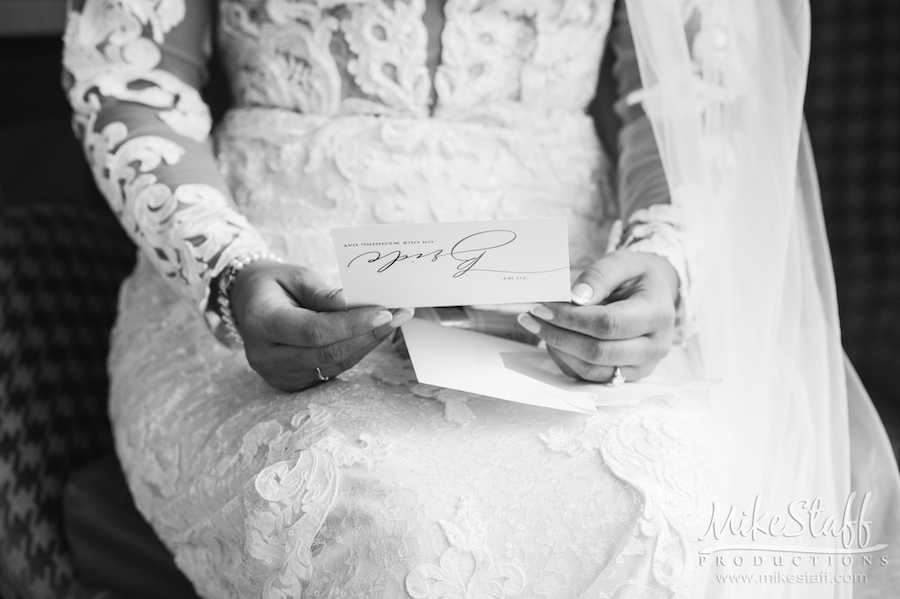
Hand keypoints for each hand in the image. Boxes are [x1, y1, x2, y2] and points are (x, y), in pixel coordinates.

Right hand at [228, 261, 413, 391]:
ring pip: (333, 365)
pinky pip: (330, 371)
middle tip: (400, 315)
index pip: (313, 330)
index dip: (351, 324)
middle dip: (368, 335)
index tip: (384, 311)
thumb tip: (354, 305)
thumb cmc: (275, 284)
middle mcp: (265, 356)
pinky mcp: (290, 384)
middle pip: (327, 353)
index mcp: (261, 323)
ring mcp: (276, 375)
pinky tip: (373, 335)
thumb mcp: (296, 276)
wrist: (248, 302)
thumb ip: (323, 294)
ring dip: (367, 345)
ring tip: (394, 322)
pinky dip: (355, 353)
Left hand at [516, 251, 678, 382]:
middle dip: (559, 335)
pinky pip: (589, 377)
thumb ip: (600, 275)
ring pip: (591, 370)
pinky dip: (565, 360)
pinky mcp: (626, 377)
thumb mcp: (623, 262)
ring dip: (558, 350)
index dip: (571, 318)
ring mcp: (641, 367)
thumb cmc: (636, 277)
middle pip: (598, 352)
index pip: (608, 324)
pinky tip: (552, 340)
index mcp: (658, 315)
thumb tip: (576, 298)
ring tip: (538, 327)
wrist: (655, 295)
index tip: (542, 307)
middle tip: (531, 317)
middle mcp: (654, 347)